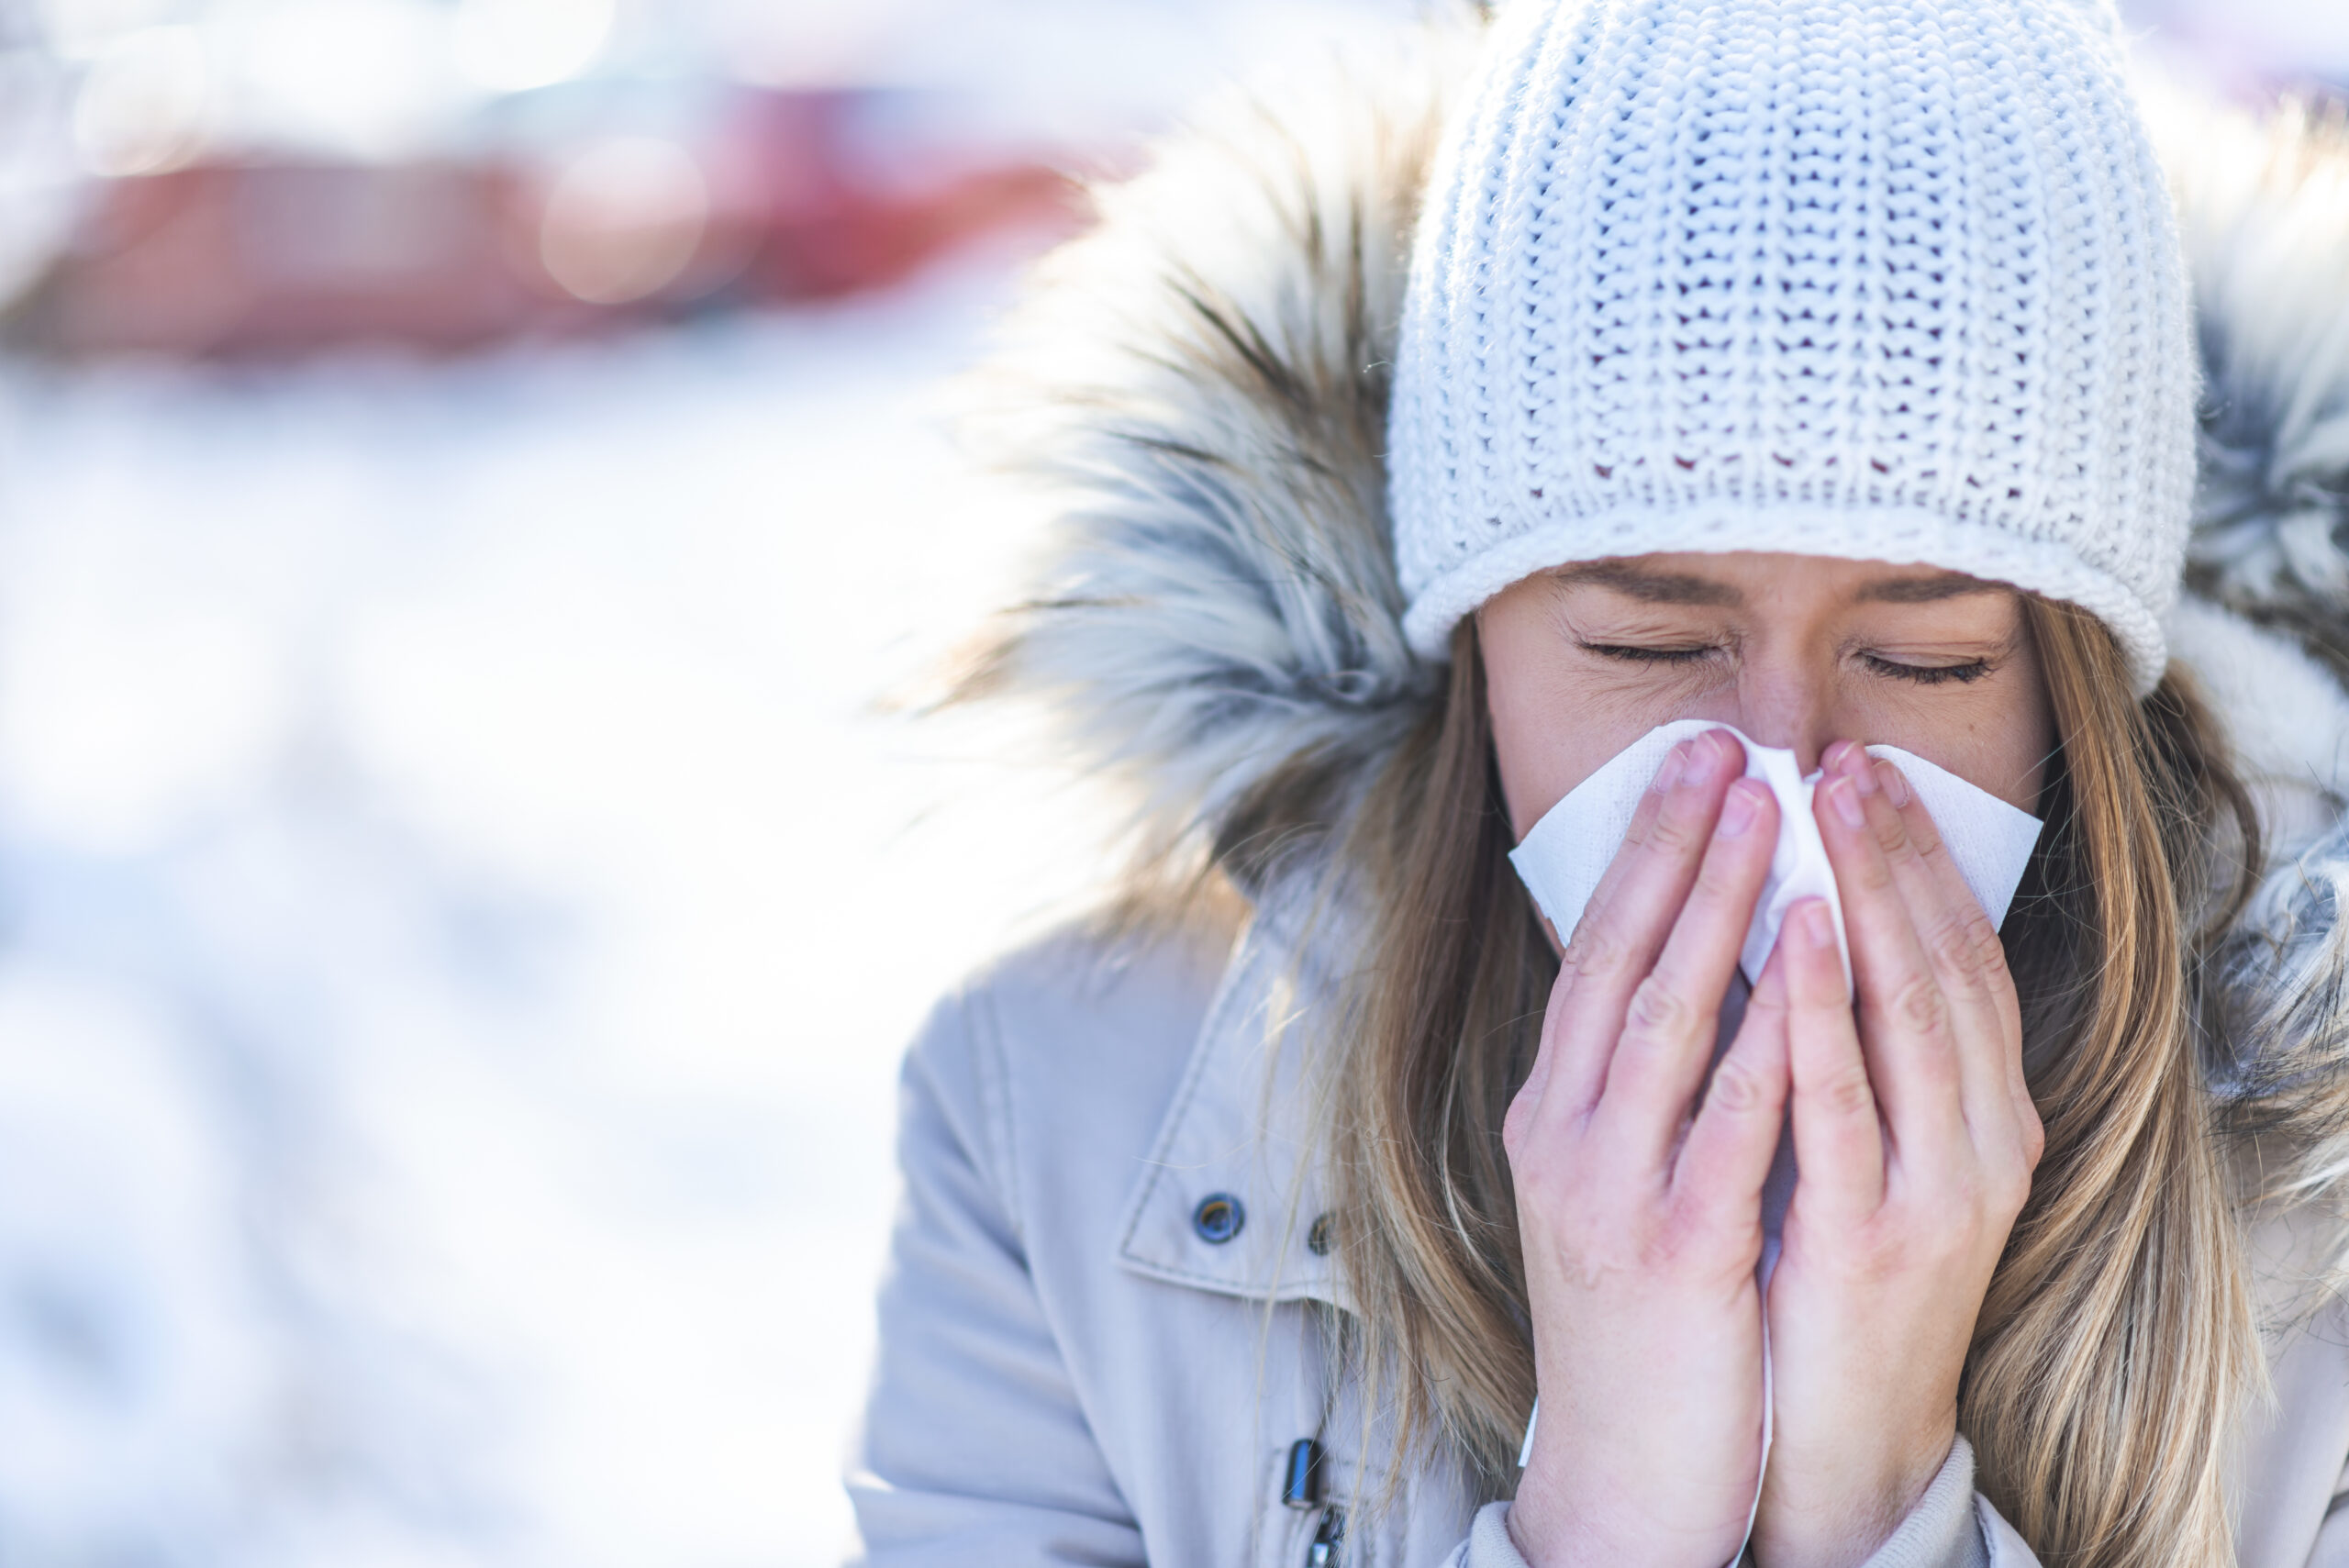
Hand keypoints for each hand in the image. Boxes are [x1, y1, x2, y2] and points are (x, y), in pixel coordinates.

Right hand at [1503, 729, 1789, 1567]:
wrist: (1622, 1467)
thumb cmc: (1636, 1318)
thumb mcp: (1607, 1182)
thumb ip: (1634, 1084)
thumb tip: (1691, 965)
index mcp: (1551, 1112)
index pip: (1590, 953)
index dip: (1642, 852)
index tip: (1693, 765)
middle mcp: (1565, 1135)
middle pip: (1618, 959)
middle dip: (1677, 845)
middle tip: (1727, 748)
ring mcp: (1612, 1189)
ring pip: (1663, 1018)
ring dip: (1720, 906)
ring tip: (1770, 816)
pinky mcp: (1676, 1249)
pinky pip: (1726, 1124)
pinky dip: (1763, 1033)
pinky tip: (1800, 964)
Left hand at [1748, 745, 2043, 1566]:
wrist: (1842, 1437)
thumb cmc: (1836, 1275)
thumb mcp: (1868, 1148)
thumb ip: (1854, 1051)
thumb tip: (1795, 921)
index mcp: (1982, 1113)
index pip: (1958, 953)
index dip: (1917, 856)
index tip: (1864, 765)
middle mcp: (1981, 1139)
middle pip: (1942, 961)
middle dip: (1894, 850)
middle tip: (1843, 753)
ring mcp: (1936, 1188)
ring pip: (1910, 1013)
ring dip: (1867, 898)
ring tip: (1822, 803)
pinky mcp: (1873, 1236)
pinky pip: (1844, 1101)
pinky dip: (1820, 1009)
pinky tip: (1794, 931)